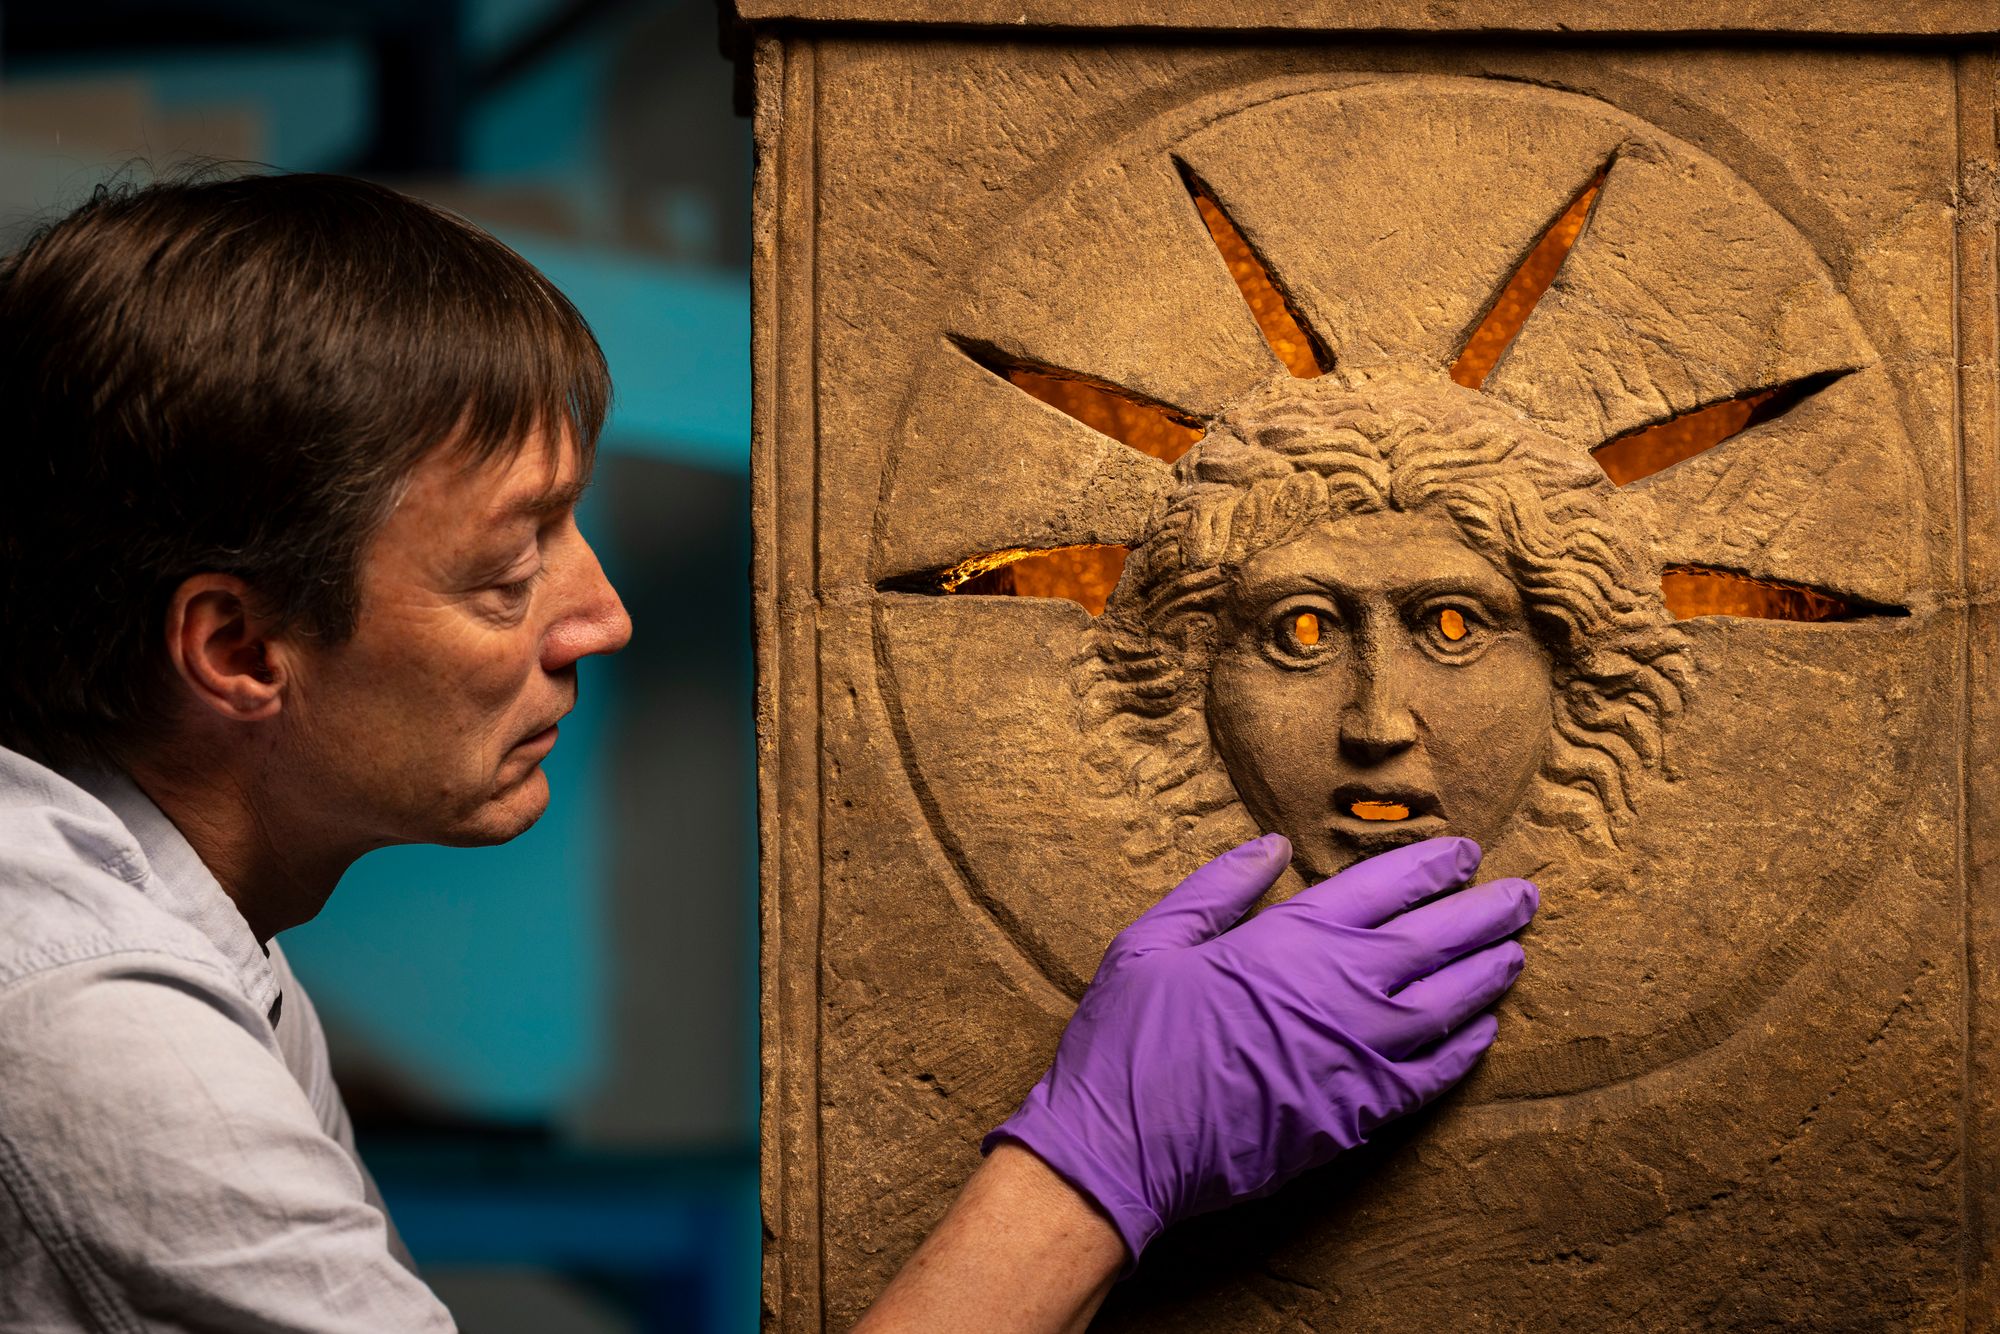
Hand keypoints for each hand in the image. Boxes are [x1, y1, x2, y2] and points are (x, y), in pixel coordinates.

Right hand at [984, 833, 1535, 1266]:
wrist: (1124, 1147)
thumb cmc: (1130, 1039)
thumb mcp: (1154, 939)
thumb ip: (1219, 887)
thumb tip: (1271, 847)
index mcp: (1293, 938)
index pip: (1387, 886)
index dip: (1434, 865)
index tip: (1467, 852)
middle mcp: (1343, 989)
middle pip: (1439, 939)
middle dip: (1489, 911)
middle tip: (1526, 895)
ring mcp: (1361, 1056)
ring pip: (1451, 1005)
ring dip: (1489, 974)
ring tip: (1516, 953)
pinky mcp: (1360, 1114)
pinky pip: (1434, 1075)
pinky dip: (1466, 1048)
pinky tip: (1482, 1031)